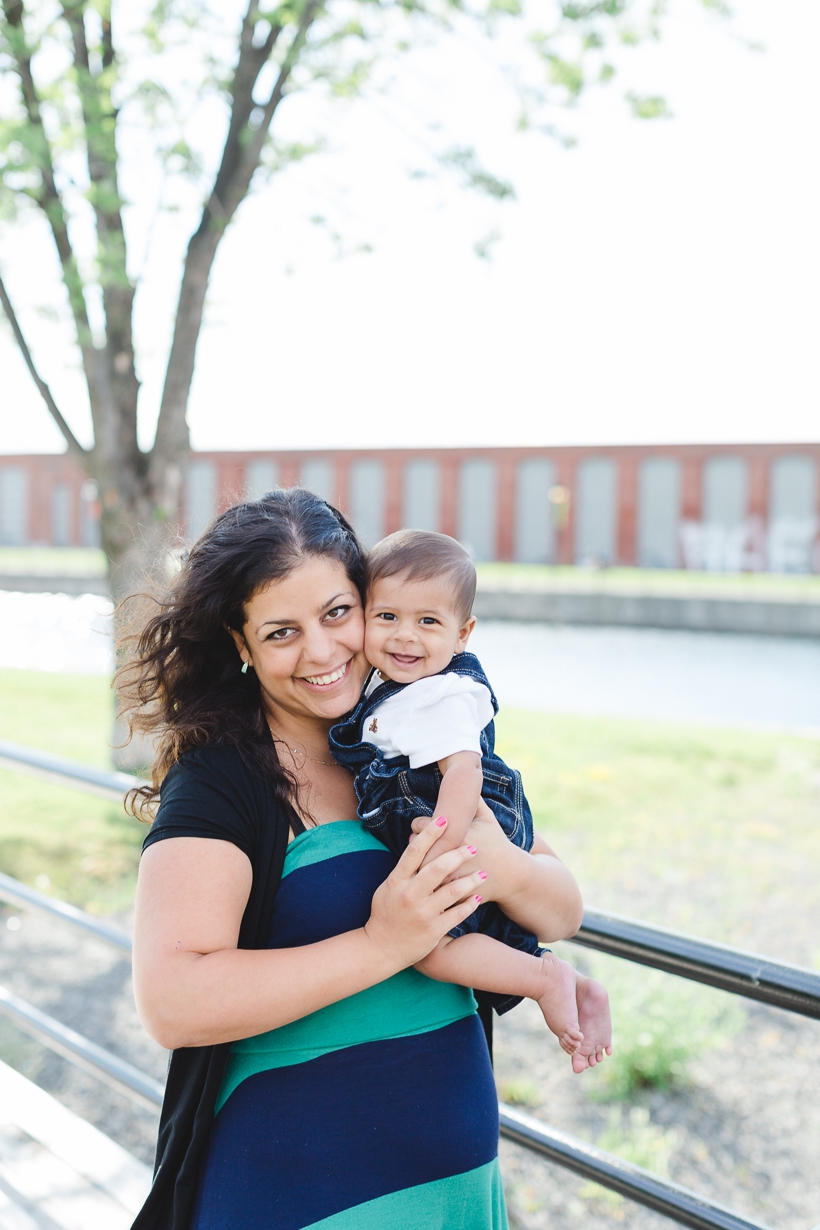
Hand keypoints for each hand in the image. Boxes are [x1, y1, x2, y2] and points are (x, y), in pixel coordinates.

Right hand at [364, 818, 485, 969]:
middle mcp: (409, 895)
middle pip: (437, 868)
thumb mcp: (388, 887)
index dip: (430, 833)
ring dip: (471, 881)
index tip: (444, 819)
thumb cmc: (385, 913)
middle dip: (457, 855)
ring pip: (452, 891)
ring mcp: (422, 913)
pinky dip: (470, 904)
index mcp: (396, 881)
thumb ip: (403, 869)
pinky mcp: (434, 930)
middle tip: (473, 848)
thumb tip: (417, 842)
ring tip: (484, 874)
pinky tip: (478, 897)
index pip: (414, 851)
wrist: (381, 948)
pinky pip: (457, 914)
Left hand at [410, 800, 523, 904]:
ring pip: (419, 868)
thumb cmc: (497, 842)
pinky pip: (430, 887)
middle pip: (416, 846)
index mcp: (456, 833)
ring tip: (424, 859)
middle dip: (418, 845)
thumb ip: (471, 798)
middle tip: (424, 844)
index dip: (421, 825)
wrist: (511, 874)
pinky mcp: (452, 892)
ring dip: (418, 864)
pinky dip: (426, 883)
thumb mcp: (487, 817)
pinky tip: (428, 879)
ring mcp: (451, 875)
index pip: (421, 825)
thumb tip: (461, 776)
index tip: (425, 828)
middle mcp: (451, 853)